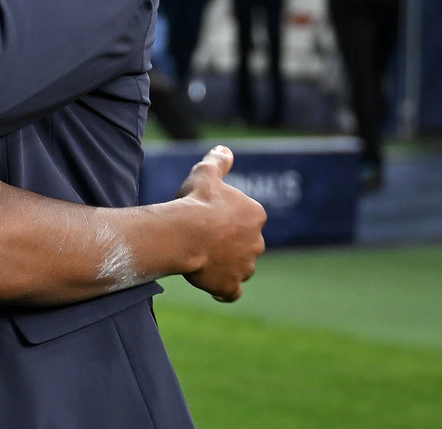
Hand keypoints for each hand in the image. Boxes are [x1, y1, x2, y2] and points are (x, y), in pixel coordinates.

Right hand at [177, 145, 266, 302]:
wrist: (184, 233)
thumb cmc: (196, 201)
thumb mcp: (205, 174)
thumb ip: (218, 162)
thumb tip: (225, 149)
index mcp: (255, 214)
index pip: (246, 217)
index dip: (228, 217)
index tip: (209, 215)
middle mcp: (257, 242)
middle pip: (246, 243)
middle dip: (230, 243)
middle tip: (204, 238)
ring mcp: (246, 266)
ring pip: (241, 267)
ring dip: (228, 265)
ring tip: (204, 260)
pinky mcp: (231, 285)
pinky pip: (232, 292)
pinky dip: (225, 290)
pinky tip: (214, 287)